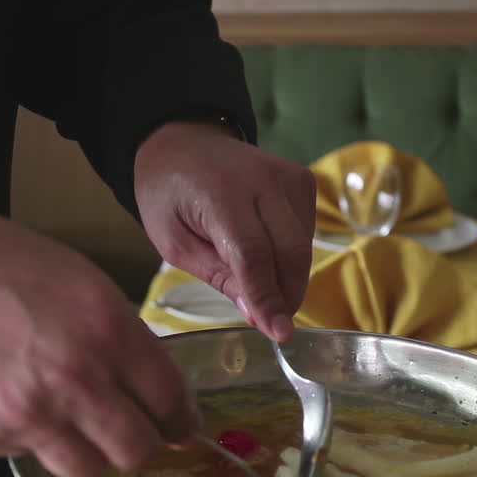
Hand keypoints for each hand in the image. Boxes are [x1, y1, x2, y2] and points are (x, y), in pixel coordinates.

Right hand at [0, 187, 198, 476]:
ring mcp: (26, 412)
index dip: (182, 421)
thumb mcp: (77, 278)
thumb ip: (118, 334)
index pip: (169, 399)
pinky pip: (25, 456)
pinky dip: (25, 438)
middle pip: (135, 451)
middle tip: (126, 432)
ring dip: (84, 450)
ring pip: (84, 468)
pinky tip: (7, 398)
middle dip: (138, 445)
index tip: (181, 429)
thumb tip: (149, 385)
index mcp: (106, 327)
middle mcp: (73, 376)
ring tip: (64, 418)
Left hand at [134, 120, 315, 340]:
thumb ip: (217, 276)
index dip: (267, 298)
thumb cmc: (169, 195)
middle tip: (271, 322)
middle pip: (290, 253)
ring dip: (289, 278)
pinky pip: (307, 232)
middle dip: (286, 296)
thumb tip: (259, 315)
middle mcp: (263, 180)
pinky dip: (292, 255)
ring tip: (258, 281)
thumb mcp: (174, 243)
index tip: (279, 333)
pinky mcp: (304, 180)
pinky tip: (266, 253)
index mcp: (221, 194)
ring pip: (304, 247)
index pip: (254, 255)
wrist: (184, 143)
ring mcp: (289, 177)